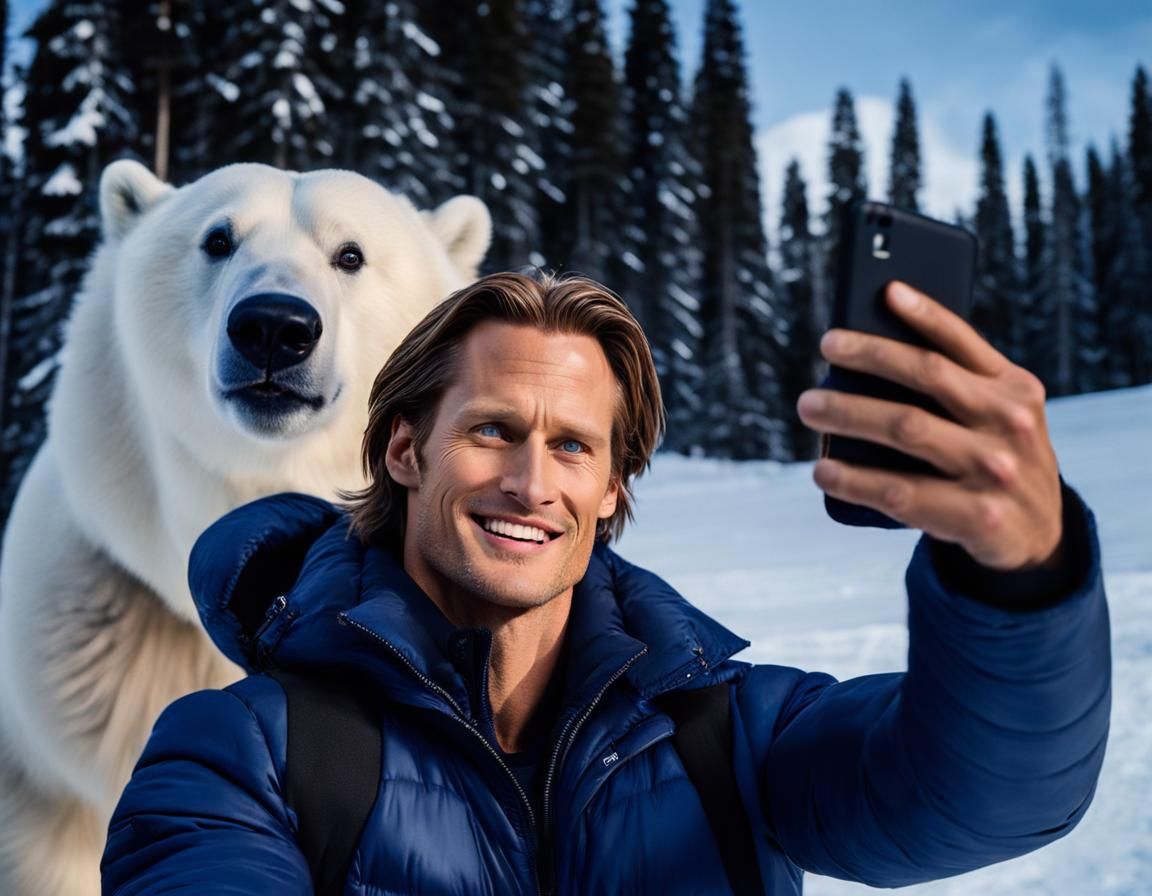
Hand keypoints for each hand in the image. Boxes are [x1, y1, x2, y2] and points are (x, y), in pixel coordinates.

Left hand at [796, 281, 1063, 571]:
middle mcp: (1010, 424)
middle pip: (928, 376)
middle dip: (871, 355)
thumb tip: (869, 355)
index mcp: (1014, 389)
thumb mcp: (998, 416)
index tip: (886, 290)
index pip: (965, 342)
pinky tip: (823, 470)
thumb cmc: (996, 459)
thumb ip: (955, 386)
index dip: (926, 312)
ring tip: (810, 405)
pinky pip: (901, 493)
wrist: (1040, 536)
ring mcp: (995, 471)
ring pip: (907, 429)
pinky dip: (854, 480)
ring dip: (849, 413)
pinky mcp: (977, 517)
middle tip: (827, 344)